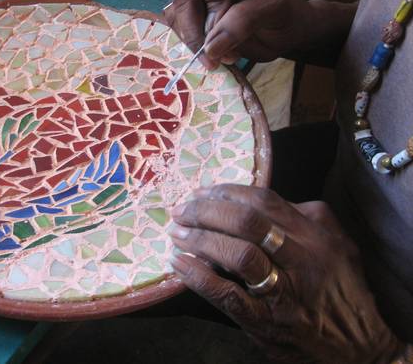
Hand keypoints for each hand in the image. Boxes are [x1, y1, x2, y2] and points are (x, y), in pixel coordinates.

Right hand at [164, 0, 339, 67]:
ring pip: (177, 15)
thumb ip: (243, 21)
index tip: (225, 30)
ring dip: (194, 42)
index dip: (212, 5)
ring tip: (221, 57)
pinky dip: (192, 46)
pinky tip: (213, 55)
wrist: (288, 31)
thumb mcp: (275, 11)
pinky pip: (180, 28)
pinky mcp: (194, 13)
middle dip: (196, 32)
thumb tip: (210, 47)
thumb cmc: (287, 15)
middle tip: (214, 58)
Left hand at [169, 185, 401, 362]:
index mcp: (315, 235)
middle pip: (247, 223)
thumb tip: (256, 199)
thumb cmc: (342, 290)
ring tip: (177, 233)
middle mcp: (302, 259)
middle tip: (182, 210)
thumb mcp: (338, 244)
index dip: (227, 193)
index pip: (264, 202)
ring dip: (200, 240)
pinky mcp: (266, 321)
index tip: (202, 192)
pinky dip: (199, 277)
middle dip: (207, 211)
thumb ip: (305, 217)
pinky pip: (227, 296)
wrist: (361, 350)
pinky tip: (180, 264)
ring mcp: (284, 292)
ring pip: (238, 255)